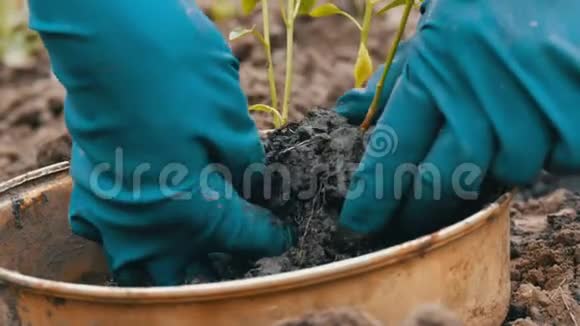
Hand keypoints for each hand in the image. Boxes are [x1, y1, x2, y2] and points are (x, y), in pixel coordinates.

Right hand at [30, 0, 293, 285]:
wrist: (106, 31)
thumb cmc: (177, 70)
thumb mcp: (230, 117)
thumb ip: (244, 163)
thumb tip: (250, 181)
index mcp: (192, 208)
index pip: (242, 236)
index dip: (267, 235)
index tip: (278, 235)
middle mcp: (145, 221)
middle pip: (183, 267)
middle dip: (212, 260)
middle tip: (233, 236)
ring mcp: (108, 204)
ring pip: (137, 257)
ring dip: (166, 255)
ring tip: (190, 235)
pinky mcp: (86, 180)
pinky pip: (102, 226)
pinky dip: (125, 228)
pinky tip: (144, 208)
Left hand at [335, 0, 579, 239]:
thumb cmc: (487, 6)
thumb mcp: (436, 31)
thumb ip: (398, 78)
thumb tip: (348, 110)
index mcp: (436, 58)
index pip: (394, 142)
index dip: (375, 191)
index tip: (359, 222)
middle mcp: (479, 73)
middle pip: (447, 174)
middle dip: (426, 206)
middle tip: (413, 218)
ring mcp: (534, 85)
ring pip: (510, 168)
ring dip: (502, 167)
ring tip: (499, 139)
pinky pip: (562, 155)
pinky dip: (552, 152)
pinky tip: (544, 125)